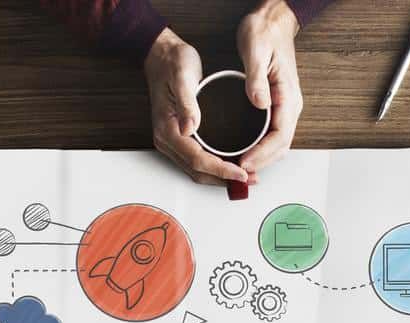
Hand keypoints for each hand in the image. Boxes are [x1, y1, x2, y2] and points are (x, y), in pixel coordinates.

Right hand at [143, 28, 250, 185]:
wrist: (160, 55)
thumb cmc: (172, 63)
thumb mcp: (182, 76)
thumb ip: (187, 103)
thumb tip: (190, 128)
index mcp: (168, 130)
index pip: (197, 159)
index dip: (221, 169)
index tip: (241, 172)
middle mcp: (167, 140)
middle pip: (197, 171)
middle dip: (223, 179)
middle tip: (249, 180)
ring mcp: (171, 141)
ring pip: (196, 170)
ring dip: (219, 176)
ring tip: (244, 177)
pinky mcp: (178, 137)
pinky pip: (195, 160)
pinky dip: (214, 167)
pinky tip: (230, 164)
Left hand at [236, 0, 302, 174]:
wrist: (272, 20)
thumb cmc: (264, 32)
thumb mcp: (256, 50)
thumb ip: (256, 79)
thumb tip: (259, 104)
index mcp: (288, 95)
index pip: (279, 135)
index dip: (262, 154)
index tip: (244, 163)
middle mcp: (290, 105)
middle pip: (280, 147)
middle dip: (261, 164)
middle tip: (238, 175)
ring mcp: (284, 107)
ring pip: (277, 144)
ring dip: (260, 160)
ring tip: (239, 170)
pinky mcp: (276, 107)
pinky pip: (271, 136)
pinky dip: (259, 150)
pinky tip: (244, 155)